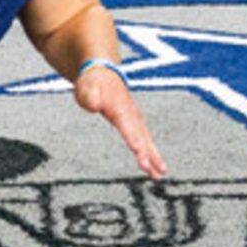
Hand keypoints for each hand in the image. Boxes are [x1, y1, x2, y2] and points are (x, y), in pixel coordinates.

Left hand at [75, 63, 165, 178]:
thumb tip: (94, 103)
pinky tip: (156, 165)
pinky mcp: (135, 123)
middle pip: (141, 136)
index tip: (139, 151)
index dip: (133, 138)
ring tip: (160, 174)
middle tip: (155, 172)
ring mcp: (135, 118)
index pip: (127, 125)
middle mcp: (131, 114)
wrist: (103, 72)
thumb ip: (89, 96)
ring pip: (146, 140)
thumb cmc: (93, 82)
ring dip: (153, 157)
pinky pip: (145, 139)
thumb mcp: (86, 87)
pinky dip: (151, 153)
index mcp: (119, 107)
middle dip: (147, 155)